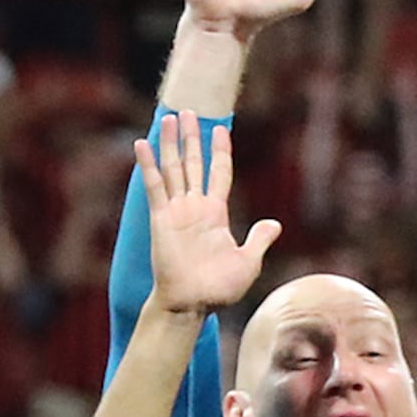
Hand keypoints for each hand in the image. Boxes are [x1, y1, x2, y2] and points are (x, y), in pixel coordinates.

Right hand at [137, 117, 279, 314]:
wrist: (193, 304)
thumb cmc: (219, 289)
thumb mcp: (248, 262)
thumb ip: (259, 240)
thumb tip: (274, 224)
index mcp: (216, 214)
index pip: (219, 174)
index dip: (220, 152)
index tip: (221, 129)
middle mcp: (195, 207)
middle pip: (194, 163)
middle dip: (191, 137)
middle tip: (187, 111)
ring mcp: (177, 211)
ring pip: (174, 168)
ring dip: (171, 143)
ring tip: (169, 117)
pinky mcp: (161, 218)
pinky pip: (154, 186)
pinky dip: (148, 165)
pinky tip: (143, 144)